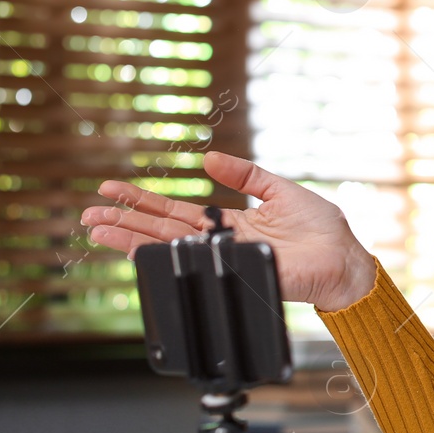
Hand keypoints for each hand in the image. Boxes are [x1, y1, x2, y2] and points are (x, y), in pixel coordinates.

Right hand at [80, 152, 376, 311]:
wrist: (346, 260)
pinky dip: (167, 258)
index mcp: (230, 224)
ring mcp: (227, 261)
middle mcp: (221, 244)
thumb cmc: (321, 229)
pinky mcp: (239, 273)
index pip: (176, 212)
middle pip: (162, 232)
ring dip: (130, 239)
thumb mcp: (279, 189)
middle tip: (87, 214)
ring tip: (97, 230)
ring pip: (170, 249)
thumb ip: (245, 174)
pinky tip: (139, 251)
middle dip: (123, 222)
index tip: (111, 190)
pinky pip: (198, 265)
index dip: (143, 202)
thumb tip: (208, 159)